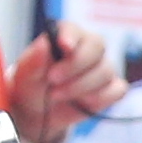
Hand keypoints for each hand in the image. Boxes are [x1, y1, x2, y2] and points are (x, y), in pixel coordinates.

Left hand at [6, 20, 125, 142]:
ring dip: (80, 87)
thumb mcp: (25, 74)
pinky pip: (116, 90)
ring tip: (57, 95)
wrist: (38, 112)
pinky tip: (81, 103)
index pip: (73, 29)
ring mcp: (102, 69)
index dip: (71, 36)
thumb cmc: (32, 86)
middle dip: (75, 65)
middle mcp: (87, 49)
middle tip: (53, 79)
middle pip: (96, 47)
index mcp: (65, 37)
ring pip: (105, 72)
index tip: (63, 45)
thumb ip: (33, 60)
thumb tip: (43, 44)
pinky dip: (100, 98)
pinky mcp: (110, 89)